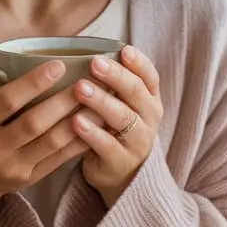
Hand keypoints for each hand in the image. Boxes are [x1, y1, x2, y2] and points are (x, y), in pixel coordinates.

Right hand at [0, 52, 100, 218]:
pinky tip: (97, 124)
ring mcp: (13, 167)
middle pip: (34, 122)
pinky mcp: (30, 178)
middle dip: (63, 100)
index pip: (6, 101)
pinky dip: (80, 141)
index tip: (58, 65)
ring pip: (52, 142)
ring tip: (100, 99)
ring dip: (79, 120)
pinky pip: (59, 158)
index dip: (33, 83)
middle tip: (88, 80)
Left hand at [72, 45, 162, 207]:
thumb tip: (80, 49)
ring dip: (101, 101)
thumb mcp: (120, 105)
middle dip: (116, 76)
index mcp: (150, 100)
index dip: (139, 63)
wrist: (122, 177)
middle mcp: (149, 118)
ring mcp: (138, 141)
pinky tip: (75, 121)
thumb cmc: (114, 130)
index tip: (123, 49)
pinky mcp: (121, 162)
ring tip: (79, 89)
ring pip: (123, 117)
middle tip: (94, 63)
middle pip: (136, 93)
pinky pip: (107, 145)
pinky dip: (91, 133)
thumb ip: (111, 83)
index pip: (150, 77)